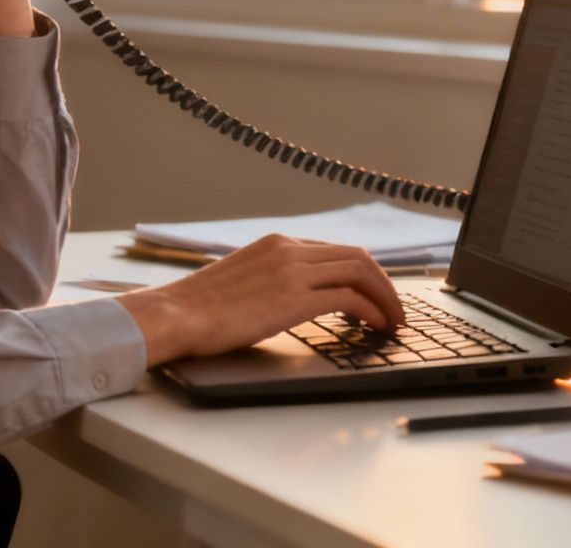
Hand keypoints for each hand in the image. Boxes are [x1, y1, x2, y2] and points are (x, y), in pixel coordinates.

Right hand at [116, 235, 405, 365]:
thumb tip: (294, 300)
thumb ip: (272, 281)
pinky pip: (349, 298)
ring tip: (393, 321)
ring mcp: (292, 271)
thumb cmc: (199, 309)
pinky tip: (376, 326)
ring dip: (385, 297)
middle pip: (357, 257)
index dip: (364, 273)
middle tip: (395, 309)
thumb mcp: (243, 281)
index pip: (336, 250)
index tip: (376, 294)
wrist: (174, 315)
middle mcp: (289, 250)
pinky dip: (371, 311)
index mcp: (277, 244)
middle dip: (385, 284)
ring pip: (360, 272)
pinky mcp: (293, 298)